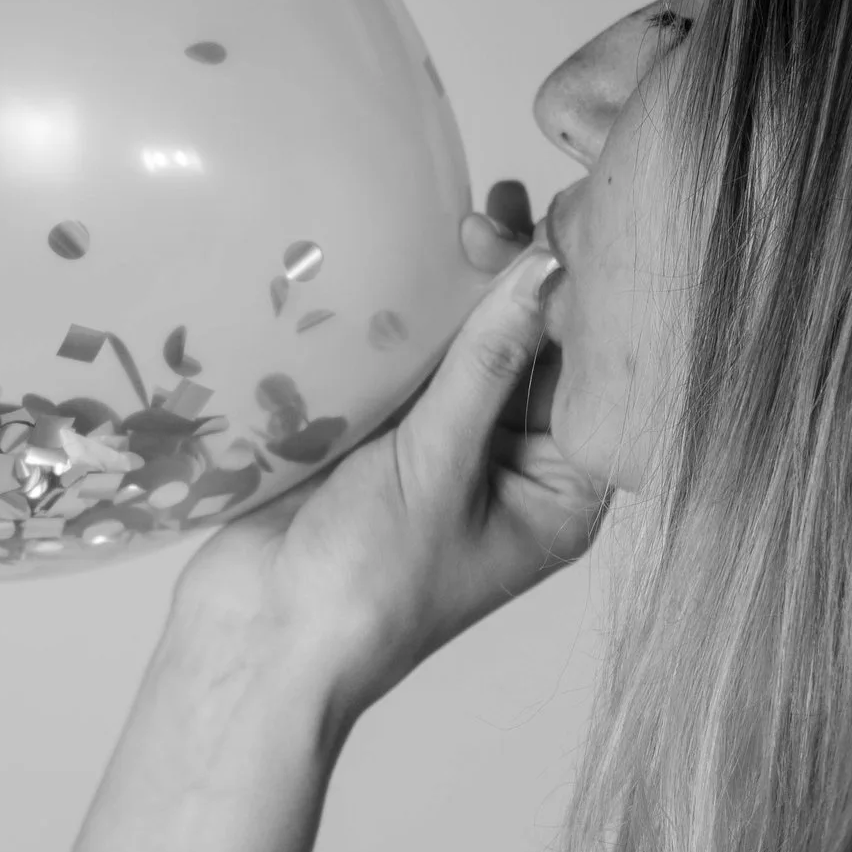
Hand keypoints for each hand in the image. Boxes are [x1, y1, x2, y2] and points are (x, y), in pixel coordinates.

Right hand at [165, 182, 609, 734]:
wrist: (258, 635)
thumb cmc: (367, 583)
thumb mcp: (437, 467)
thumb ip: (488, 363)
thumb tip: (546, 269)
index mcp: (559, 496)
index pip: (592, 380)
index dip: (584, 302)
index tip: (564, 225)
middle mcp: (514, 470)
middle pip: (538, 357)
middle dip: (523, 284)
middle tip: (495, 216)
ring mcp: (447, 449)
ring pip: (474, 351)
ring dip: (469, 291)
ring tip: (465, 216)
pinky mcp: (385, 436)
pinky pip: (414, 361)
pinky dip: (413, 316)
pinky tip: (413, 260)